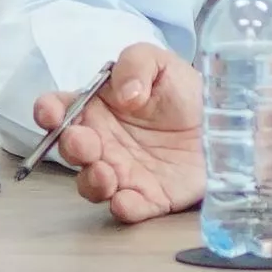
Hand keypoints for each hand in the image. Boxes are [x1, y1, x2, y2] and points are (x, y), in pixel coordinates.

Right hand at [35, 43, 202, 224]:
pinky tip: (125, 201)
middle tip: (84, 142)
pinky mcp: (148, 197)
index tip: (51, 114)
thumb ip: (136, 64)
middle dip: (71, 147)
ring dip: (92, 181)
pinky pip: (129, 208)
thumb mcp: (162, 63)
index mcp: (97, 108)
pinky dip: (123, 208)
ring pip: (92, 183)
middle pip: (72, 150)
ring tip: (106, 174)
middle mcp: (103, 142)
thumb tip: (125, 93)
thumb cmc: (185, 91)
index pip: (60, 109)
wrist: (223, 122)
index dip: (48, 111)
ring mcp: (122, 172)